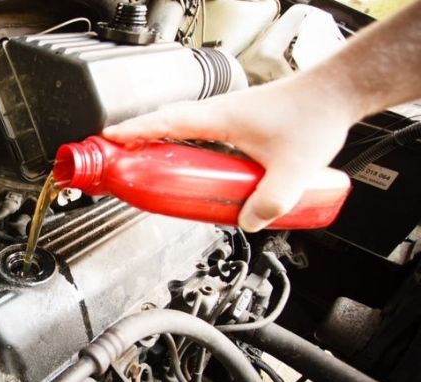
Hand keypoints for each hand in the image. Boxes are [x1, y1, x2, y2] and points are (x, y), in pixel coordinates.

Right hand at [103, 77, 355, 231]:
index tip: (109, 140)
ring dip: (162, 142)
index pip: (165, 122)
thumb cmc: (314, 116)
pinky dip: (185, 145)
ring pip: (183, 127)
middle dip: (139, 140)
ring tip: (150, 166)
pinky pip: (201, 132)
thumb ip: (270, 202)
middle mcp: (219, 113)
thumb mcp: (293, 170)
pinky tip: (194, 167)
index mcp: (220, 118)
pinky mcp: (240, 122)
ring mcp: (229, 115)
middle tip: (121, 158)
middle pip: (166, 123)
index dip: (134, 132)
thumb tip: (248, 223)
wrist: (336, 94)